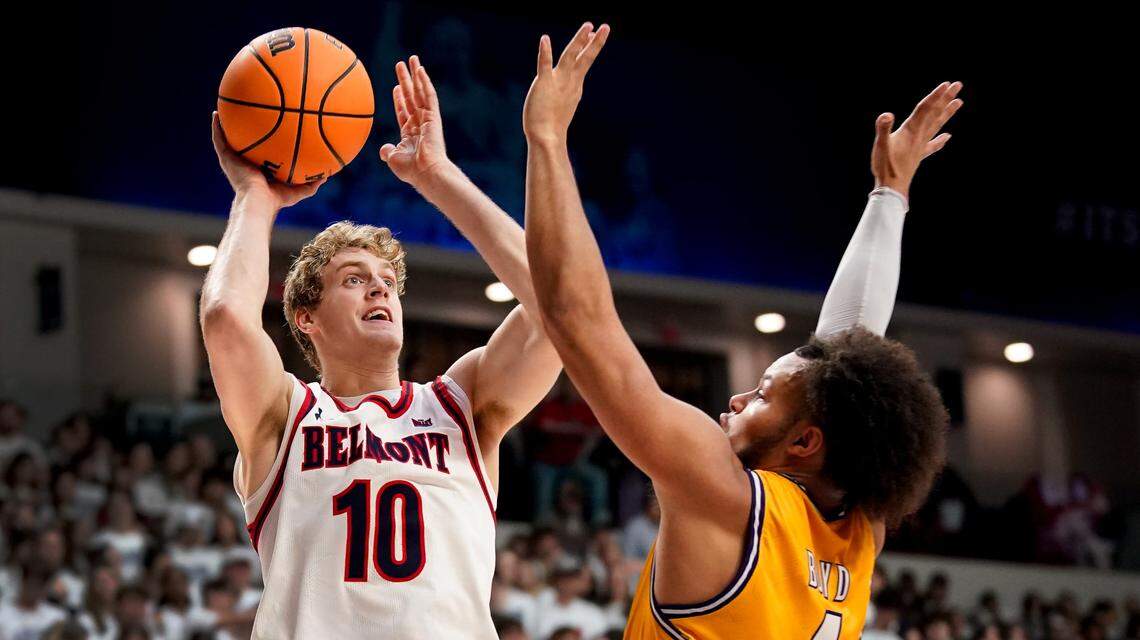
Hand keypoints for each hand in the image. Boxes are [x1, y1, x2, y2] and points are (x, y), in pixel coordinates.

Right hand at [211, 111, 325, 208]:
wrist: (258, 201)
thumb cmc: (276, 200)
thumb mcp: (297, 191)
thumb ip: (310, 184)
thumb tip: (326, 176)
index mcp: (259, 171)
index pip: (260, 154)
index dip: (262, 144)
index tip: (266, 130)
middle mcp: (244, 164)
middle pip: (242, 144)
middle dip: (244, 131)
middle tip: (246, 115)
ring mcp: (233, 161)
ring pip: (227, 139)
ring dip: (225, 125)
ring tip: (224, 107)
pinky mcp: (226, 159)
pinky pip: (218, 139)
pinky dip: (216, 126)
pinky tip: (216, 113)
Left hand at [379, 56, 451, 186]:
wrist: (426, 172)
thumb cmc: (411, 170)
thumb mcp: (394, 159)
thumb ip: (388, 151)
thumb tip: (383, 150)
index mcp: (411, 133)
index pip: (404, 111)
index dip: (399, 99)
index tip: (396, 87)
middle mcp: (420, 123)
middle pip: (412, 97)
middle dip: (406, 81)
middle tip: (401, 65)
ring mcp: (428, 119)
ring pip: (420, 92)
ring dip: (415, 75)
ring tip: (411, 59)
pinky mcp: (434, 116)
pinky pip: (429, 95)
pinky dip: (424, 82)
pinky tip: (420, 69)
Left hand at [523, 22, 609, 144]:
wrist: (546, 137)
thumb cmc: (551, 126)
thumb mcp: (563, 105)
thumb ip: (565, 93)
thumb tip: (572, 91)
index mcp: (575, 85)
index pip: (584, 61)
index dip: (590, 46)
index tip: (595, 33)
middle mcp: (570, 81)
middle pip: (585, 58)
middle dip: (595, 42)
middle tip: (605, 26)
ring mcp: (558, 81)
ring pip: (570, 56)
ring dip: (579, 40)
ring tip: (588, 25)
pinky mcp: (543, 84)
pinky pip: (544, 64)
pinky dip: (545, 52)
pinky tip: (545, 39)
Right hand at [871, 81, 962, 199]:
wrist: (892, 188)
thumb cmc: (885, 166)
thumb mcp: (880, 145)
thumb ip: (883, 128)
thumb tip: (887, 115)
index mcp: (910, 130)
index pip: (925, 109)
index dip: (935, 96)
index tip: (947, 84)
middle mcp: (919, 136)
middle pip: (935, 113)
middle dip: (945, 98)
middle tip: (958, 85)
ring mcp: (921, 146)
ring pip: (937, 125)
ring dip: (947, 113)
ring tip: (959, 102)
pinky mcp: (919, 155)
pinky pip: (933, 145)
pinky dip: (940, 140)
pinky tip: (948, 136)